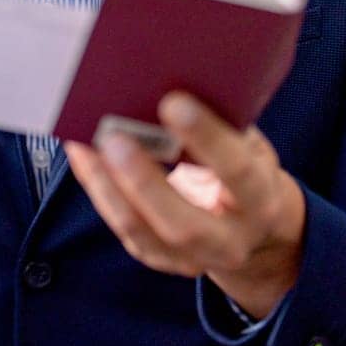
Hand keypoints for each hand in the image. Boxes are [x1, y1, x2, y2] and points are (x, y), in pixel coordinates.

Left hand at [63, 92, 305, 319]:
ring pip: (145, 234)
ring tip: (84, 147)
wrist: (255, 224)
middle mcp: (231, 242)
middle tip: (113, 138)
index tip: (172, 102)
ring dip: (109, 188)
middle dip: (145, 181)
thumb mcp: (249, 144)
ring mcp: (195, 258)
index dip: (207, 138)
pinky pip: (127, 232)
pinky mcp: (163, 260)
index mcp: (261, 201)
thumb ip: (221, 125)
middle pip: (185, 225)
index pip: (238, 173)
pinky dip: (101, 194)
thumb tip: (167, 84)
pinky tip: (84, 160)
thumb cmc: (244, 164)